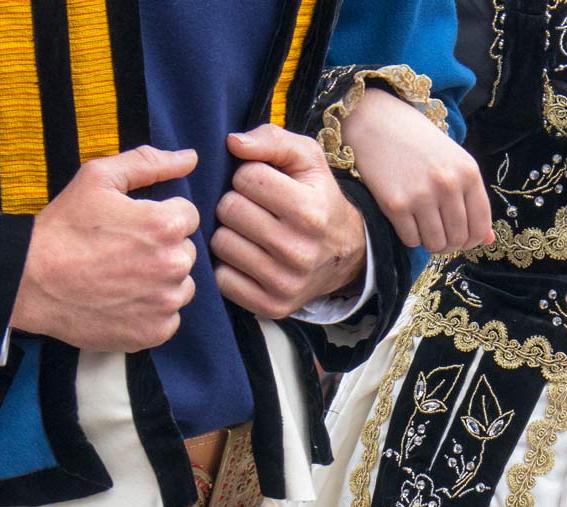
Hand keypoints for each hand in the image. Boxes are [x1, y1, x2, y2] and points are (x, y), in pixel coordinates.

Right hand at [9, 146, 200, 352]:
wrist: (31, 280)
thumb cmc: (64, 227)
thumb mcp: (99, 178)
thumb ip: (148, 163)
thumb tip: (190, 158)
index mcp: (166, 224)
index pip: (187, 217)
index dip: (159, 217)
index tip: (131, 226)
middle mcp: (174, 265)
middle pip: (185, 253)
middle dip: (161, 249)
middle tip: (123, 253)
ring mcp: (165, 303)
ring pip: (181, 287)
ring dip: (161, 282)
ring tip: (123, 278)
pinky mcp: (154, 332)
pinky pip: (169, 319)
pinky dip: (151, 312)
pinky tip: (122, 301)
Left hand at [212, 125, 366, 318]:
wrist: (346, 255)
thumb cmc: (317, 198)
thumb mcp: (307, 160)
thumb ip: (272, 139)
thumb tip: (233, 143)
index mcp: (309, 210)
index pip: (246, 178)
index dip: (248, 176)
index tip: (263, 185)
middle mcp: (298, 250)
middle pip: (229, 210)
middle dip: (236, 202)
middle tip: (253, 209)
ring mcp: (284, 282)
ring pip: (220, 243)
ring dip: (229, 233)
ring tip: (250, 232)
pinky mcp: (270, 306)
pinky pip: (222, 278)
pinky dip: (229, 266)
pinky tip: (247, 258)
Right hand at [340, 89, 492, 253]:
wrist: (378, 122)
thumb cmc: (419, 143)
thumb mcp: (454, 162)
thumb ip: (472, 199)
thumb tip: (488, 239)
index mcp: (468, 173)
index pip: (480, 226)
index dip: (473, 241)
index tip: (463, 240)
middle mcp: (448, 185)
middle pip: (458, 238)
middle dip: (450, 243)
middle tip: (439, 235)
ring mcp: (421, 195)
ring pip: (435, 244)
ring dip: (430, 242)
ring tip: (423, 228)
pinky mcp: (395, 204)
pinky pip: (411, 240)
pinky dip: (410, 237)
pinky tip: (407, 221)